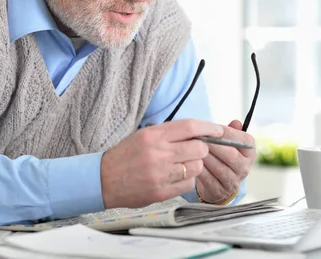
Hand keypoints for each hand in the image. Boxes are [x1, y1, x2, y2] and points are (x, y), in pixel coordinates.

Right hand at [100, 119, 223, 207]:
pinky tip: (177, 177)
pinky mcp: (161, 192)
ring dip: (194, 166)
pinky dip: (188, 180)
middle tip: (196, 151)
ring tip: (182, 165)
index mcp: (154, 136)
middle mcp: (158, 153)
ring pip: (196, 167)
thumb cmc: (125, 156)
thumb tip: (196, 133)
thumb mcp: (144, 135)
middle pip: (199, 148)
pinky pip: (188, 184)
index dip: (208, 128)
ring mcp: (160, 174)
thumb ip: (169, 133)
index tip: (217, 130)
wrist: (103, 179)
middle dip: (202, 149)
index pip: (190, 127)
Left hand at [196, 120, 255, 203]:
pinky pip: (208, 178)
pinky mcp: (220, 191)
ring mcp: (233, 181)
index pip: (244, 141)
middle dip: (214, 144)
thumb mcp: (229, 143)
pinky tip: (192, 161)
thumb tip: (235, 122)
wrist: (218, 182)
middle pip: (231, 155)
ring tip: (194, 147)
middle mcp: (244, 168)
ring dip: (205, 156)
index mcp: (250, 153)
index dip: (229, 133)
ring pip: (219, 167)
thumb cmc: (222, 156)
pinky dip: (199, 168)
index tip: (214, 128)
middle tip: (200, 137)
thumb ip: (231, 131)